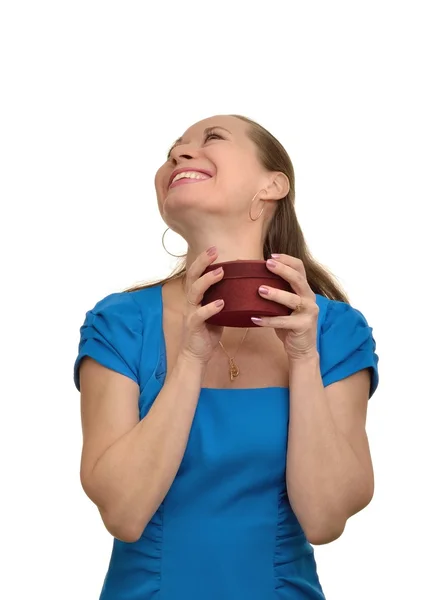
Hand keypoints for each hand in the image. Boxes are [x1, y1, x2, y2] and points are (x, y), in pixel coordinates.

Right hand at [179, 246, 224, 364]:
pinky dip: (210, 308)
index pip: (196, 273)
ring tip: (220, 272)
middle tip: (214, 251)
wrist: (196, 355)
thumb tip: (243, 288)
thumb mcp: (217, 312)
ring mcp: (190, 313)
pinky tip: (221, 303)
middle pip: (192, 276)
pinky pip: (199, 315)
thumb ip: (224, 299)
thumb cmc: (207, 333)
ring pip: (194, 292)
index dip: (203, 260)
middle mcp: (191, 302)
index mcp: (196, 297)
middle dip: (202, 262)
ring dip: (207, 280)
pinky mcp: (193, 326)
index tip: (214, 249)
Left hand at [251, 254, 318, 359]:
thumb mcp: (283, 306)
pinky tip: (254, 318)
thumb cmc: (289, 325)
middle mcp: (309, 298)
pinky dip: (268, 320)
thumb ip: (275, 292)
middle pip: (298, 279)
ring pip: (292, 299)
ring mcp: (308, 312)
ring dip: (275, 294)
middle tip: (267, 264)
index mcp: (304, 290)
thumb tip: (250, 279)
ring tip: (260, 290)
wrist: (302, 349)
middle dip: (282, 270)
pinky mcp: (303, 326)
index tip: (271, 256)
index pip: (300, 268)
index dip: (287, 259)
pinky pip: (284, 321)